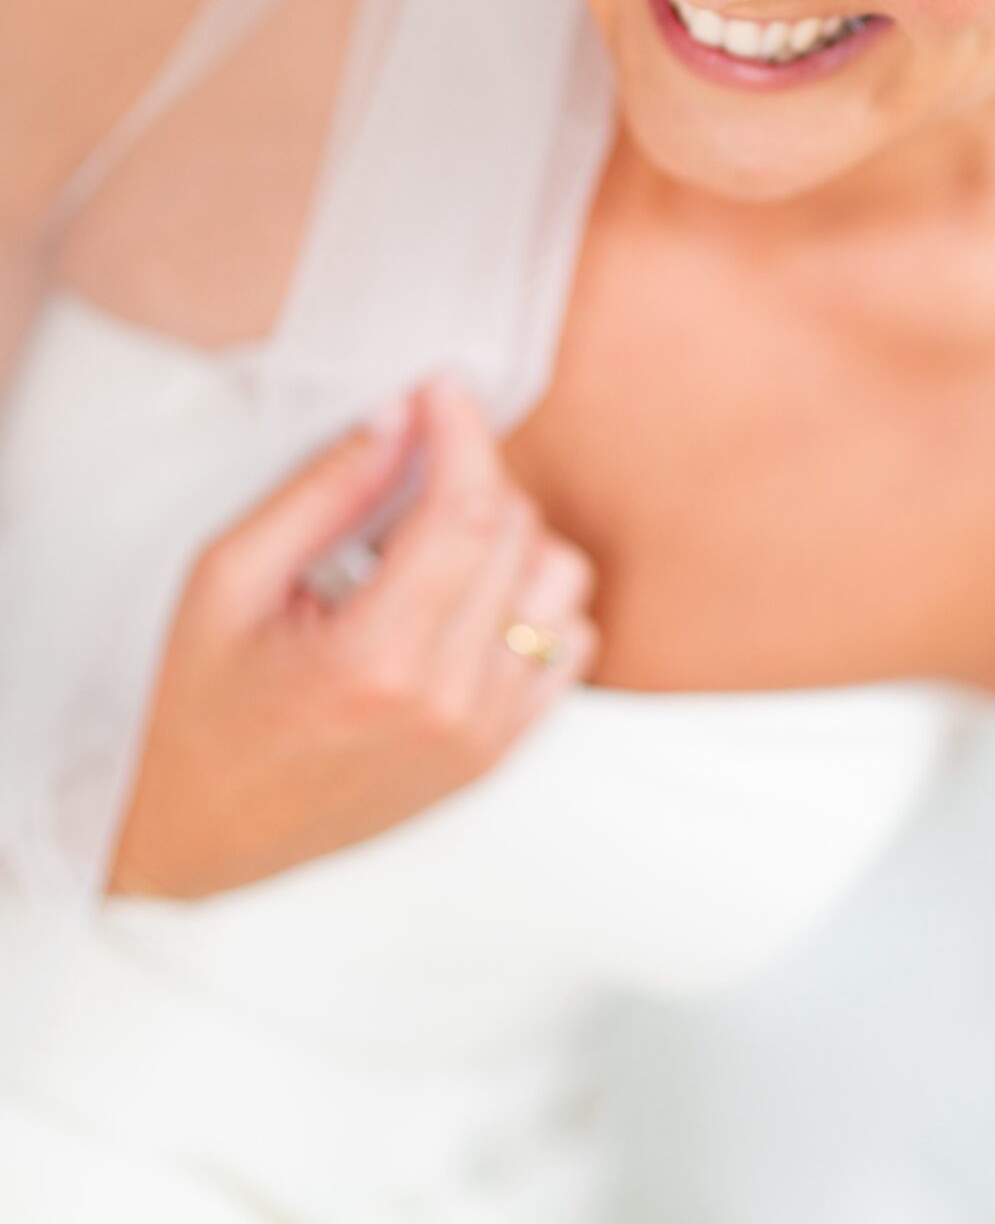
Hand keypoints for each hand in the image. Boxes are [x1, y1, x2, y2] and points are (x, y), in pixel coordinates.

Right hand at [107, 375, 597, 899]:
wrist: (197, 837)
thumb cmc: (198, 710)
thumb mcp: (226, 582)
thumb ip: (320, 493)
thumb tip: (400, 418)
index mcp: (375, 660)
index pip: (466, 512)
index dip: (463, 431)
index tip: (443, 387)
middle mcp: (448, 703)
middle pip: (517, 535)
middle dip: (472, 474)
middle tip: (410, 465)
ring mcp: (484, 735)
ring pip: (559, 584)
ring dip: (510, 539)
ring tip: (432, 542)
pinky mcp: (498, 754)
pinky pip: (568, 646)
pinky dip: (530, 605)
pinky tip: (464, 600)